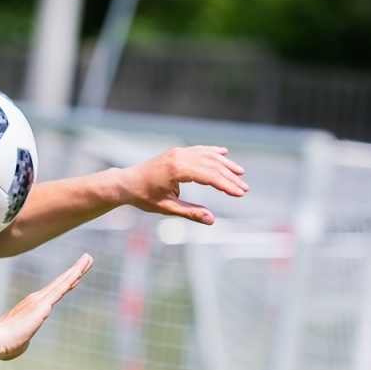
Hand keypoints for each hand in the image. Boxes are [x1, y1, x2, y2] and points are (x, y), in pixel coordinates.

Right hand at [0, 253, 91, 360]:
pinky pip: (61, 289)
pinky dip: (71, 278)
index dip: (66, 282)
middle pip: (61, 282)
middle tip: (88, 258)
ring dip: (77, 269)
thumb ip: (25, 338)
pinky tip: (80, 271)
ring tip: (88, 258)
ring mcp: (39, 300)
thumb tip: (22, 342)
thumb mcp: (20, 341)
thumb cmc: (5, 344)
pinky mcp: (42, 305)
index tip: (77, 274)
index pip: (54, 292)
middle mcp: (36, 299)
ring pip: (63, 282)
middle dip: (75, 270)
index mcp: (31, 307)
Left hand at [120, 144, 247, 223]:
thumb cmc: (144, 197)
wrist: (126, 182)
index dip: (226, 185)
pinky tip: (224, 153)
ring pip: (207, 156)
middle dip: (230, 178)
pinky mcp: (176, 152)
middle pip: (212, 165)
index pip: (208, 176)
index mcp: (176, 170)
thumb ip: (190, 212)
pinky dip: (212, 152)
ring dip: (225, 164)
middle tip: (244, 189)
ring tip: (240, 174)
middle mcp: (179, 157)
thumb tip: (211, 220)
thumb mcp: (166, 208)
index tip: (240, 194)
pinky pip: (199, 150)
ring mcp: (178, 152)